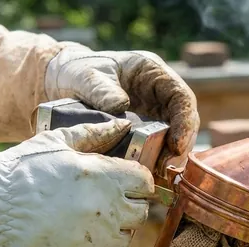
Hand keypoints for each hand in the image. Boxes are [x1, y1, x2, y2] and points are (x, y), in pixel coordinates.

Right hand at [0, 119, 153, 246]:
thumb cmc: (18, 173)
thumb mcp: (56, 143)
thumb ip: (94, 134)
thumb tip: (121, 125)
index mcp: (105, 176)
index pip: (145, 182)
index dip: (136, 183)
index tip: (124, 185)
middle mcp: (109, 209)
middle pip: (141, 212)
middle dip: (127, 207)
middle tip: (103, 205)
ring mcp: (99, 239)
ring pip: (128, 239)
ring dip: (115, 232)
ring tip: (88, 224)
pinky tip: (82, 243)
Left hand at [44, 48, 199, 176]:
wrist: (63, 83)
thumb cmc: (78, 71)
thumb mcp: (86, 76)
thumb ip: (101, 89)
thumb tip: (120, 107)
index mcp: (154, 73)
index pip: (182, 97)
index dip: (185, 122)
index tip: (176, 144)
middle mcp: (160, 95)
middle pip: (183, 122)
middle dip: (180, 146)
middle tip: (166, 166)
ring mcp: (154, 113)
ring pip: (174, 137)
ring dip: (170, 157)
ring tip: (158, 174)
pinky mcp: (144, 131)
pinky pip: (157, 147)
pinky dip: (156, 161)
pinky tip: (148, 174)